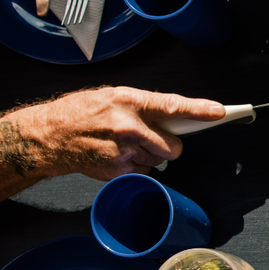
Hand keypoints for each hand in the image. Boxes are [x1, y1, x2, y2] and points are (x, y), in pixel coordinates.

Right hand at [14, 86, 225, 179]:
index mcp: (129, 101)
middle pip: (173, 147)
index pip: (172, 106)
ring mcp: (123, 152)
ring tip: (124, 144)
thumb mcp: (113, 96)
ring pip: (159, 161)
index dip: (199, 110)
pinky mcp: (118, 171)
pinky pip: (145, 173)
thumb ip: (145, 107)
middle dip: (169, 146)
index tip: (219, 112)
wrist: (49, 136)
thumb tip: (177, 117)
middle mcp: (128, 127)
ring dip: (149, 155)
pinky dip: (137, 167)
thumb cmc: (81, 113)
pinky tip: (118, 156)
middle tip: (152, 139)